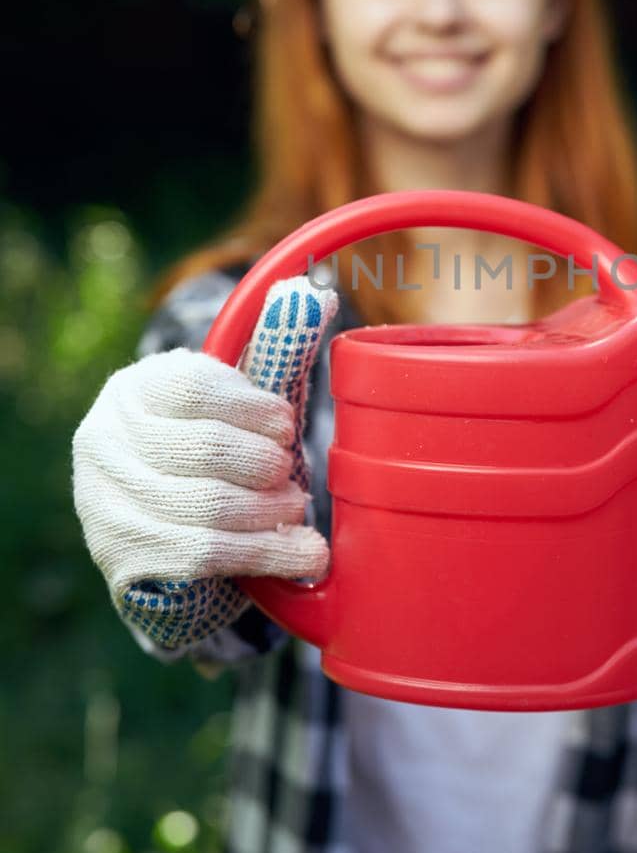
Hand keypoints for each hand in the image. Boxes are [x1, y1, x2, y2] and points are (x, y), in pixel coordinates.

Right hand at [72, 345, 330, 601]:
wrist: (155, 526)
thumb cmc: (205, 448)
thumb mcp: (230, 400)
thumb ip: (268, 351)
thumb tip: (317, 296)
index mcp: (133, 389)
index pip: (194, 389)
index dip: (253, 409)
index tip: (286, 426)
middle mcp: (103, 441)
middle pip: (204, 451)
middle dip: (264, 464)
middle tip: (291, 472)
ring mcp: (103, 503)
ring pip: (207, 508)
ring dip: (269, 512)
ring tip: (296, 507)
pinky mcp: (120, 557)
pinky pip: (204, 555)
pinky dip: (265, 553)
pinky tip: (302, 552)